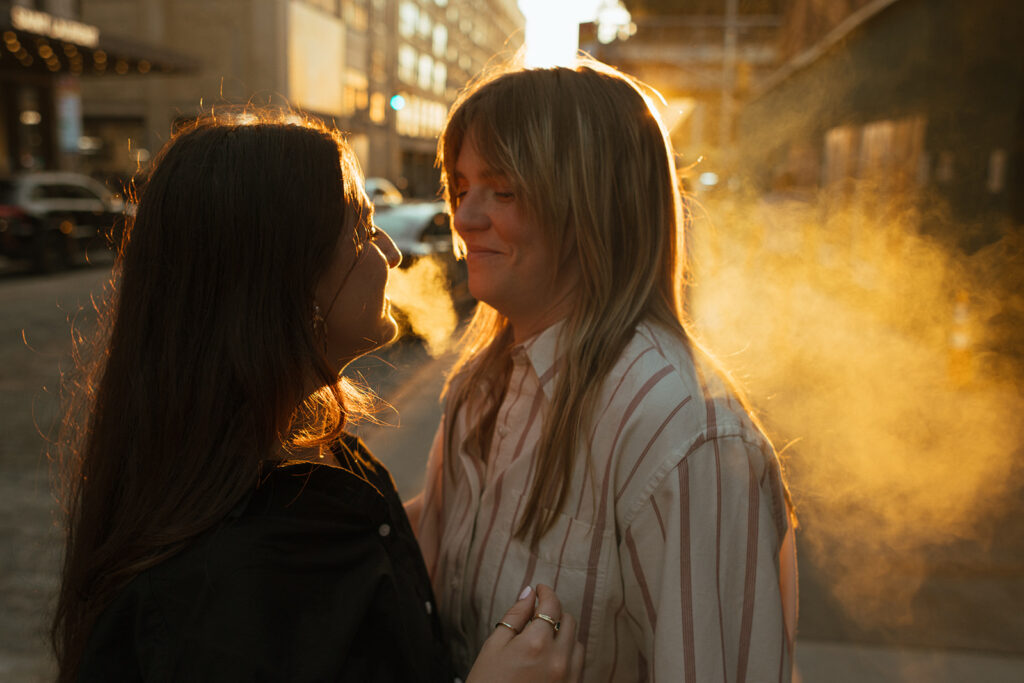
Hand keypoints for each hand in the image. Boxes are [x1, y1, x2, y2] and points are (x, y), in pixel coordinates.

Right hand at [466, 584, 582, 682]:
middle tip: (537, 616)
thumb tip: (529, 593)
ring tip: (543, 640)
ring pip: (577, 644)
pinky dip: (568, 656)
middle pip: (569, 621)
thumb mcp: (493, 647)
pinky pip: (579, 666)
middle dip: (554, 613)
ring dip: (564, 636)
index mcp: (537, 644)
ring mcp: (568, 678)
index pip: (552, 605)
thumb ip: (514, 617)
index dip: (546, 592)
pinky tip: (549, 660)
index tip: (539, 589)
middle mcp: (559, 660)